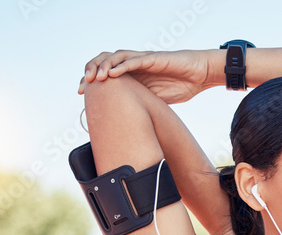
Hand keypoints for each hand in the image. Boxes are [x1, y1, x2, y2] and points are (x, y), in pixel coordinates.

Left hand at [78, 49, 212, 102]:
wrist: (200, 75)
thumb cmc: (181, 87)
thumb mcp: (156, 102)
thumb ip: (141, 107)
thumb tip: (128, 128)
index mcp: (132, 75)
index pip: (105, 74)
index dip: (91, 82)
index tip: (81, 94)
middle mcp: (134, 65)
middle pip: (105, 62)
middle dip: (91, 72)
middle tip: (83, 86)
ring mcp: (143, 60)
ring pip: (116, 57)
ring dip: (103, 66)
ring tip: (95, 78)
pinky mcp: (154, 59)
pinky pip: (135, 60)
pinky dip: (122, 66)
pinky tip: (112, 73)